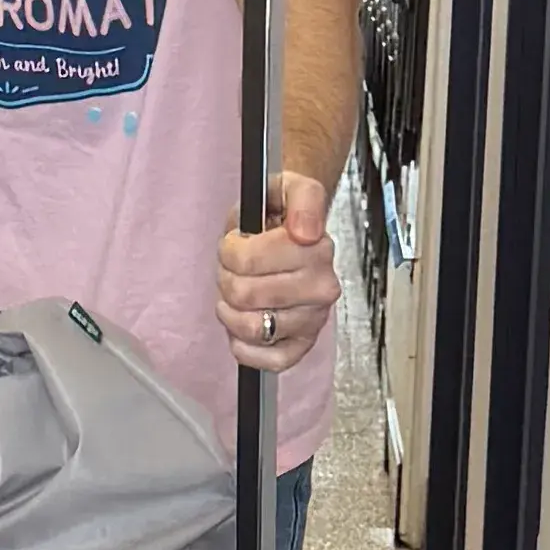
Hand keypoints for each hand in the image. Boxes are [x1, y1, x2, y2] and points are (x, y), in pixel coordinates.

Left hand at [214, 169, 337, 373]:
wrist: (293, 234)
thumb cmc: (282, 215)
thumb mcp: (289, 188)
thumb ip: (303, 198)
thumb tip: (305, 230)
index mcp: (317, 250)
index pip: (248, 261)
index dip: (230, 250)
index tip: (238, 242)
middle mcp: (321, 288)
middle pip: (244, 295)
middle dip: (228, 278)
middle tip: (237, 268)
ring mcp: (313, 320)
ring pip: (251, 328)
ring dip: (232, 310)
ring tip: (240, 293)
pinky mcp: (302, 345)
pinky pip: (269, 361)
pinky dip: (246, 346)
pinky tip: (244, 324)